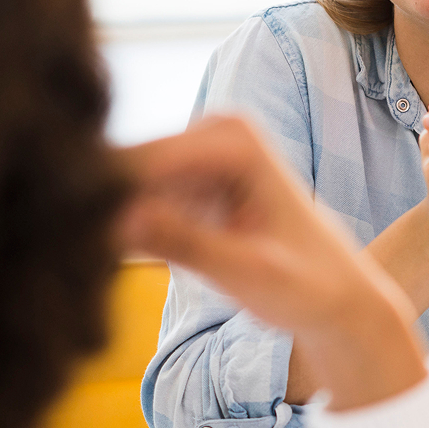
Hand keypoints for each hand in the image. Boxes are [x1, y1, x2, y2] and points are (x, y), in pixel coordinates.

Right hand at [117, 116, 425, 409]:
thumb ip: (188, 243)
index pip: (140, 163)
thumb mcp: (249, 271)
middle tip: (110, 269)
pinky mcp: (187, 180)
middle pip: (123, 170)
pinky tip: (146, 264)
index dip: (104, 206)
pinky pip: (134, 202)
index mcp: (233, 139)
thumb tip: (122, 220)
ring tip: (134, 270)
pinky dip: (127, 235)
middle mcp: (213, 132)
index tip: (91, 252)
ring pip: (120, 188)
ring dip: (111, 229)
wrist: (337, 295)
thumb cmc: (307, 286)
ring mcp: (198, 154)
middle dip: (106, 217)